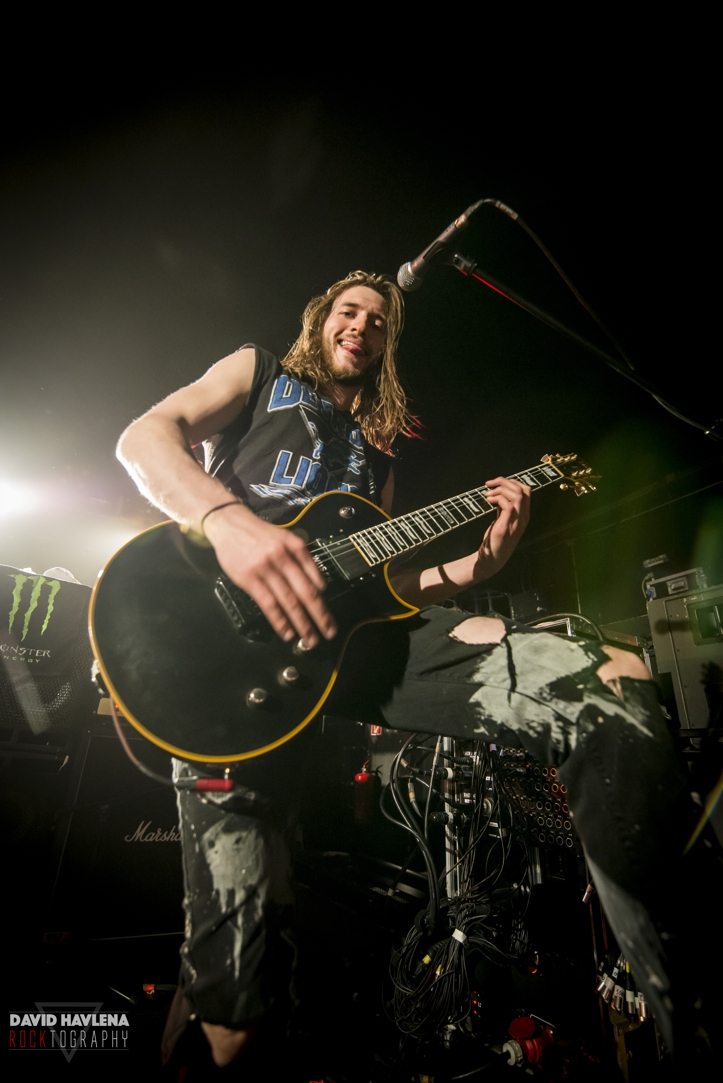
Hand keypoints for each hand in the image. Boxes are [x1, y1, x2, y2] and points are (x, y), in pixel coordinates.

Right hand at [204, 504, 336, 646]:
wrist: (230, 523)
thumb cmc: (259, 534)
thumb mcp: (285, 538)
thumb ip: (300, 559)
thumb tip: (317, 585)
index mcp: (296, 548)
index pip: (315, 577)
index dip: (323, 599)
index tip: (328, 615)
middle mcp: (283, 558)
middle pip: (306, 592)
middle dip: (320, 615)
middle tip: (329, 632)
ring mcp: (266, 569)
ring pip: (289, 601)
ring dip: (302, 623)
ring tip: (310, 639)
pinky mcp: (249, 579)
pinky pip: (268, 604)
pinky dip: (279, 620)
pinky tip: (287, 632)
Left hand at [475, 476, 530, 579]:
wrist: (491, 558)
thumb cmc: (495, 540)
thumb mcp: (502, 520)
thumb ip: (504, 508)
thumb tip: (499, 494)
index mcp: (524, 515)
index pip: (526, 491)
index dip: (513, 482)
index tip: (498, 482)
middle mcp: (523, 518)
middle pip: (522, 490)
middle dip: (505, 482)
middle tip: (490, 484)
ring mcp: (517, 522)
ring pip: (517, 495)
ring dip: (500, 490)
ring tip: (488, 494)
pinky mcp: (507, 526)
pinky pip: (508, 505)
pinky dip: (497, 499)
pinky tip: (489, 501)